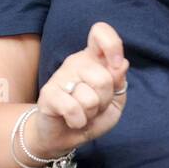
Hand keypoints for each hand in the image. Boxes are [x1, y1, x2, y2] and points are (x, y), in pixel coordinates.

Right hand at [30, 21, 129, 156]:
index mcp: (94, 58)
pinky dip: (78, 121)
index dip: (113, 46)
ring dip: (91, 114)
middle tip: (94, 106)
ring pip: (90, 98)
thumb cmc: (91, 114)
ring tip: (82, 113)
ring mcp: (60, 76)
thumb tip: (120, 64)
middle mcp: (76, 62)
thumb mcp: (114, 100)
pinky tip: (72, 120)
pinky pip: (73, 109)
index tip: (116, 65)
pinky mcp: (48, 93)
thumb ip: (119, 82)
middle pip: (104, 78)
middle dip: (105, 101)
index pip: (100, 32)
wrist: (63, 136)